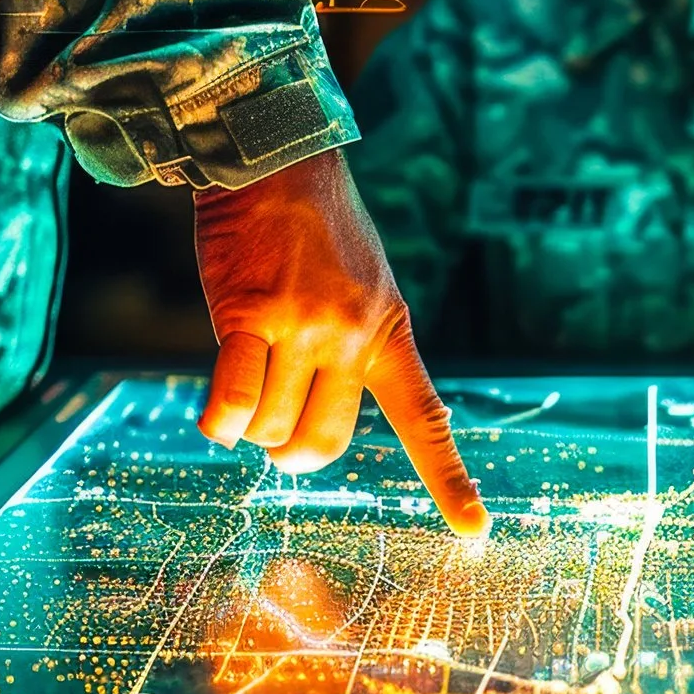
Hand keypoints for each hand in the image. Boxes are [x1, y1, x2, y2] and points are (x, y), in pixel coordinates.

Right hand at [192, 150, 489, 536]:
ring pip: (271, 426)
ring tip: (246, 383)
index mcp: (390, 334)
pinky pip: (232, 400)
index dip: (450, 481)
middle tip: (275, 437)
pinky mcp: (250, 315)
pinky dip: (221, 420)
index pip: (425, 421)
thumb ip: (357, 348)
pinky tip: (218, 414)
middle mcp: (354, 337)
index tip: (475, 531)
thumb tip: (313, 424)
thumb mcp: (365, 289)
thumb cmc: (315, 230)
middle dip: (292, 454)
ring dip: (249, 427)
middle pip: (323, 443)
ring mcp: (304, 327)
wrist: (277, 162)